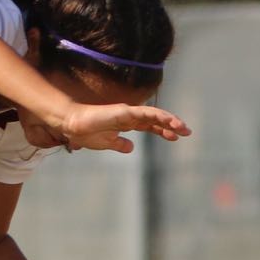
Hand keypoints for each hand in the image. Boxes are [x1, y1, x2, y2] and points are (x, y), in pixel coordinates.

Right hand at [54, 101, 190, 153]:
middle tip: (186, 132)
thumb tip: (130, 148)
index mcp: (126, 123)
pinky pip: (147, 113)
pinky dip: (161, 117)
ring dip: (171, 121)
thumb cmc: (86, 133)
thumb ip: (119, 144)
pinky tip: (172, 122)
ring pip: (155, 115)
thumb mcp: (107, 143)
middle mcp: (129, 116)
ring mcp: (128, 112)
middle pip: (156, 119)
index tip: (176, 138)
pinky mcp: (125, 111)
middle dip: (171, 125)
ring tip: (183, 129)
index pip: (149, 125)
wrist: (72, 125)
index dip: (162, 131)